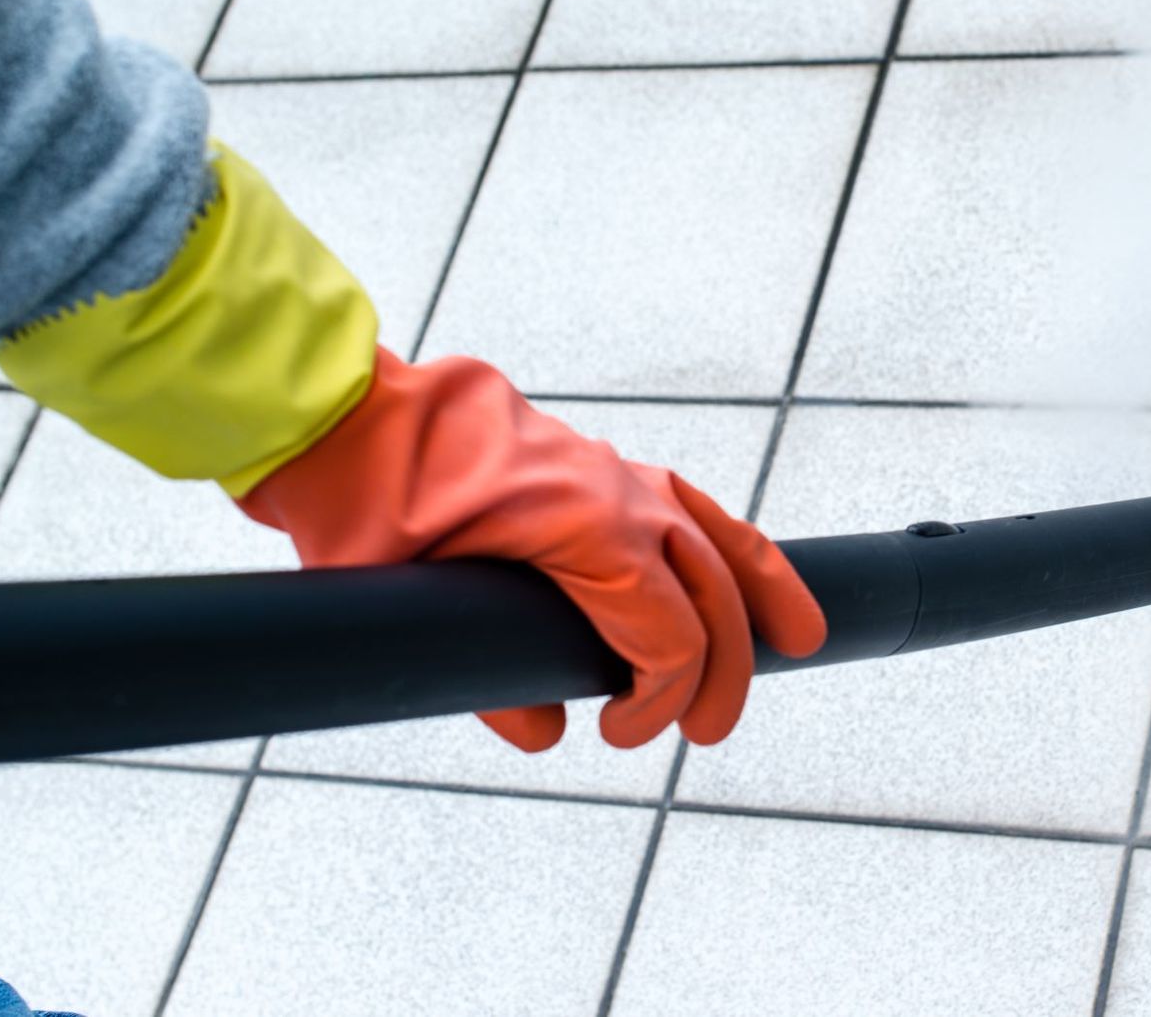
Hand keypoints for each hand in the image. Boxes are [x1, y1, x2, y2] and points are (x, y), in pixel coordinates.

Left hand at [236, 348, 825, 750]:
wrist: (348, 417)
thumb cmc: (369, 502)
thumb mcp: (412, 610)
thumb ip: (486, 682)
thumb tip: (545, 729)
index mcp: (590, 528)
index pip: (668, 636)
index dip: (658, 701)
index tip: (617, 734)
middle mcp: (620, 496)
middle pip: (711, 593)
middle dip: (724, 669)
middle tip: (711, 730)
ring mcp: (615, 473)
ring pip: (718, 536)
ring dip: (762, 591)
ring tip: (802, 637)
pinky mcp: (598, 466)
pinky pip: (684, 506)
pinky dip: (722, 543)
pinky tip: (734, 570)